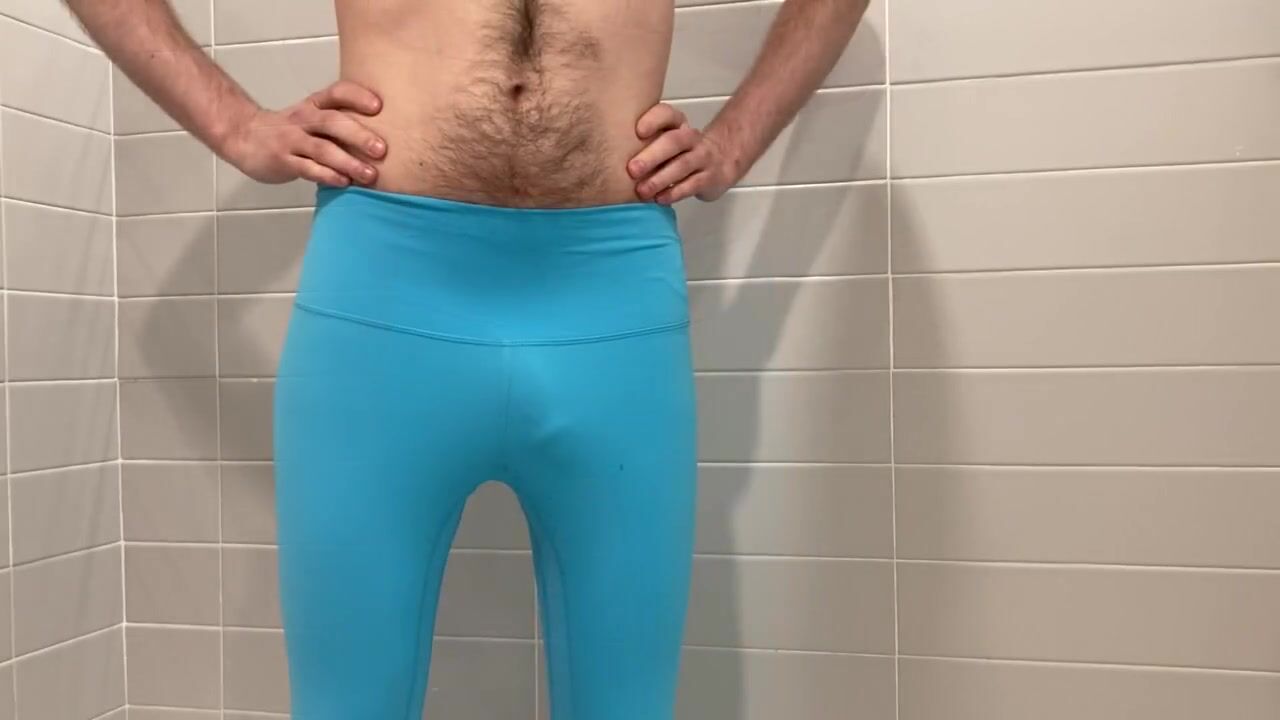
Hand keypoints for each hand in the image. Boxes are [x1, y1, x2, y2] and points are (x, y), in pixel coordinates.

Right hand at [221, 80, 386, 186]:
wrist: (243, 137)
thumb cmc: (290, 130)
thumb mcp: (312, 118)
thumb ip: (340, 123)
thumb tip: (385, 136)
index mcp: (314, 105)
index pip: (337, 93)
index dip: (357, 97)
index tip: (379, 106)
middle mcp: (303, 119)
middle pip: (332, 122)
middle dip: (358, 135)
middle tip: (382, 150)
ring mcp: (291, 140)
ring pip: (322, 149)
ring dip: (348, 162)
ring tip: (369, 175)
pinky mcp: (283, 161)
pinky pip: (307, 168)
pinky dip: (327, 175)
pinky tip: (344, 182)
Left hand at [628, 102, 739, 204]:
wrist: (721, 162)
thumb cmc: (681, 152)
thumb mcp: (666, 141)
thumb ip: (644, 142)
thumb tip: (606, 154)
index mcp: (677, 125)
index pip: (667, 114)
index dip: (654, 120)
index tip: (637, 131)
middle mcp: (691, 138)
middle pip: (674, 141)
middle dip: (652, 155)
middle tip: (632, 169)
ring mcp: (703, 158)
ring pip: (683, 165)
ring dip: (660, 178)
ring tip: (642, 191)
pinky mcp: (709, 178)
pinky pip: (692, 184)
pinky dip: (675, 192)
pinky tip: (660, 199)